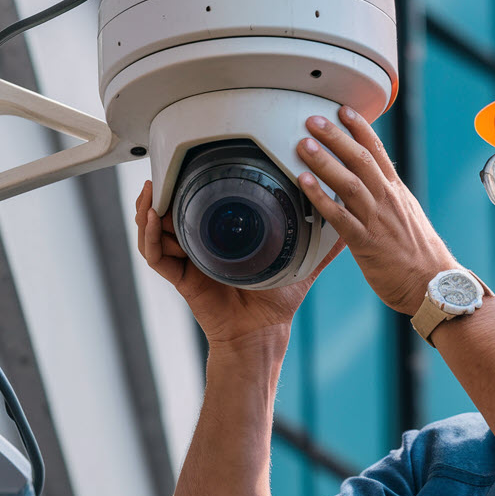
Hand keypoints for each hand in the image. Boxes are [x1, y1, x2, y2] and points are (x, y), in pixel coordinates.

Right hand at [134, 180, 344, 344]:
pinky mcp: (180, 278)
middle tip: (163, 170)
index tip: (192, 162)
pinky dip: (149, 236)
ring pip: (154, 231)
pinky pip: (156, 256)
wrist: (261, 332)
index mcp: (221, 238)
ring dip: (148, 208)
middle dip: (162, 191)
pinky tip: (153, 218)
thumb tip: (346, 224)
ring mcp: (187, 261)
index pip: (197, 205)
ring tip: (151, 189)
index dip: (189, 184)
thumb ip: (321, 243)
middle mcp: (199, 246)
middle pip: (169, 214)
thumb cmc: (276, 300)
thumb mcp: (299, 262)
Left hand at [295, 107, 457, 314]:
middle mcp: (388, 200)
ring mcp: (377, 220)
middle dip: (336, 136)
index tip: (344, 110)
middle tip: (314, 119)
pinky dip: (321, 198)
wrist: (434, 285)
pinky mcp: (366, 243)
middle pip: (360, 159)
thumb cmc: (420, 255)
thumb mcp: (408, 217)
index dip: (360, 129)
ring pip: (348, 182)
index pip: (377, 152)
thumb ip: (388, 199)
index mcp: (397, 192)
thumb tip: (375, 185)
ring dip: (324, 161)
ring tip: (304, 144)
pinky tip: (304, 184)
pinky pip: (340, 216)